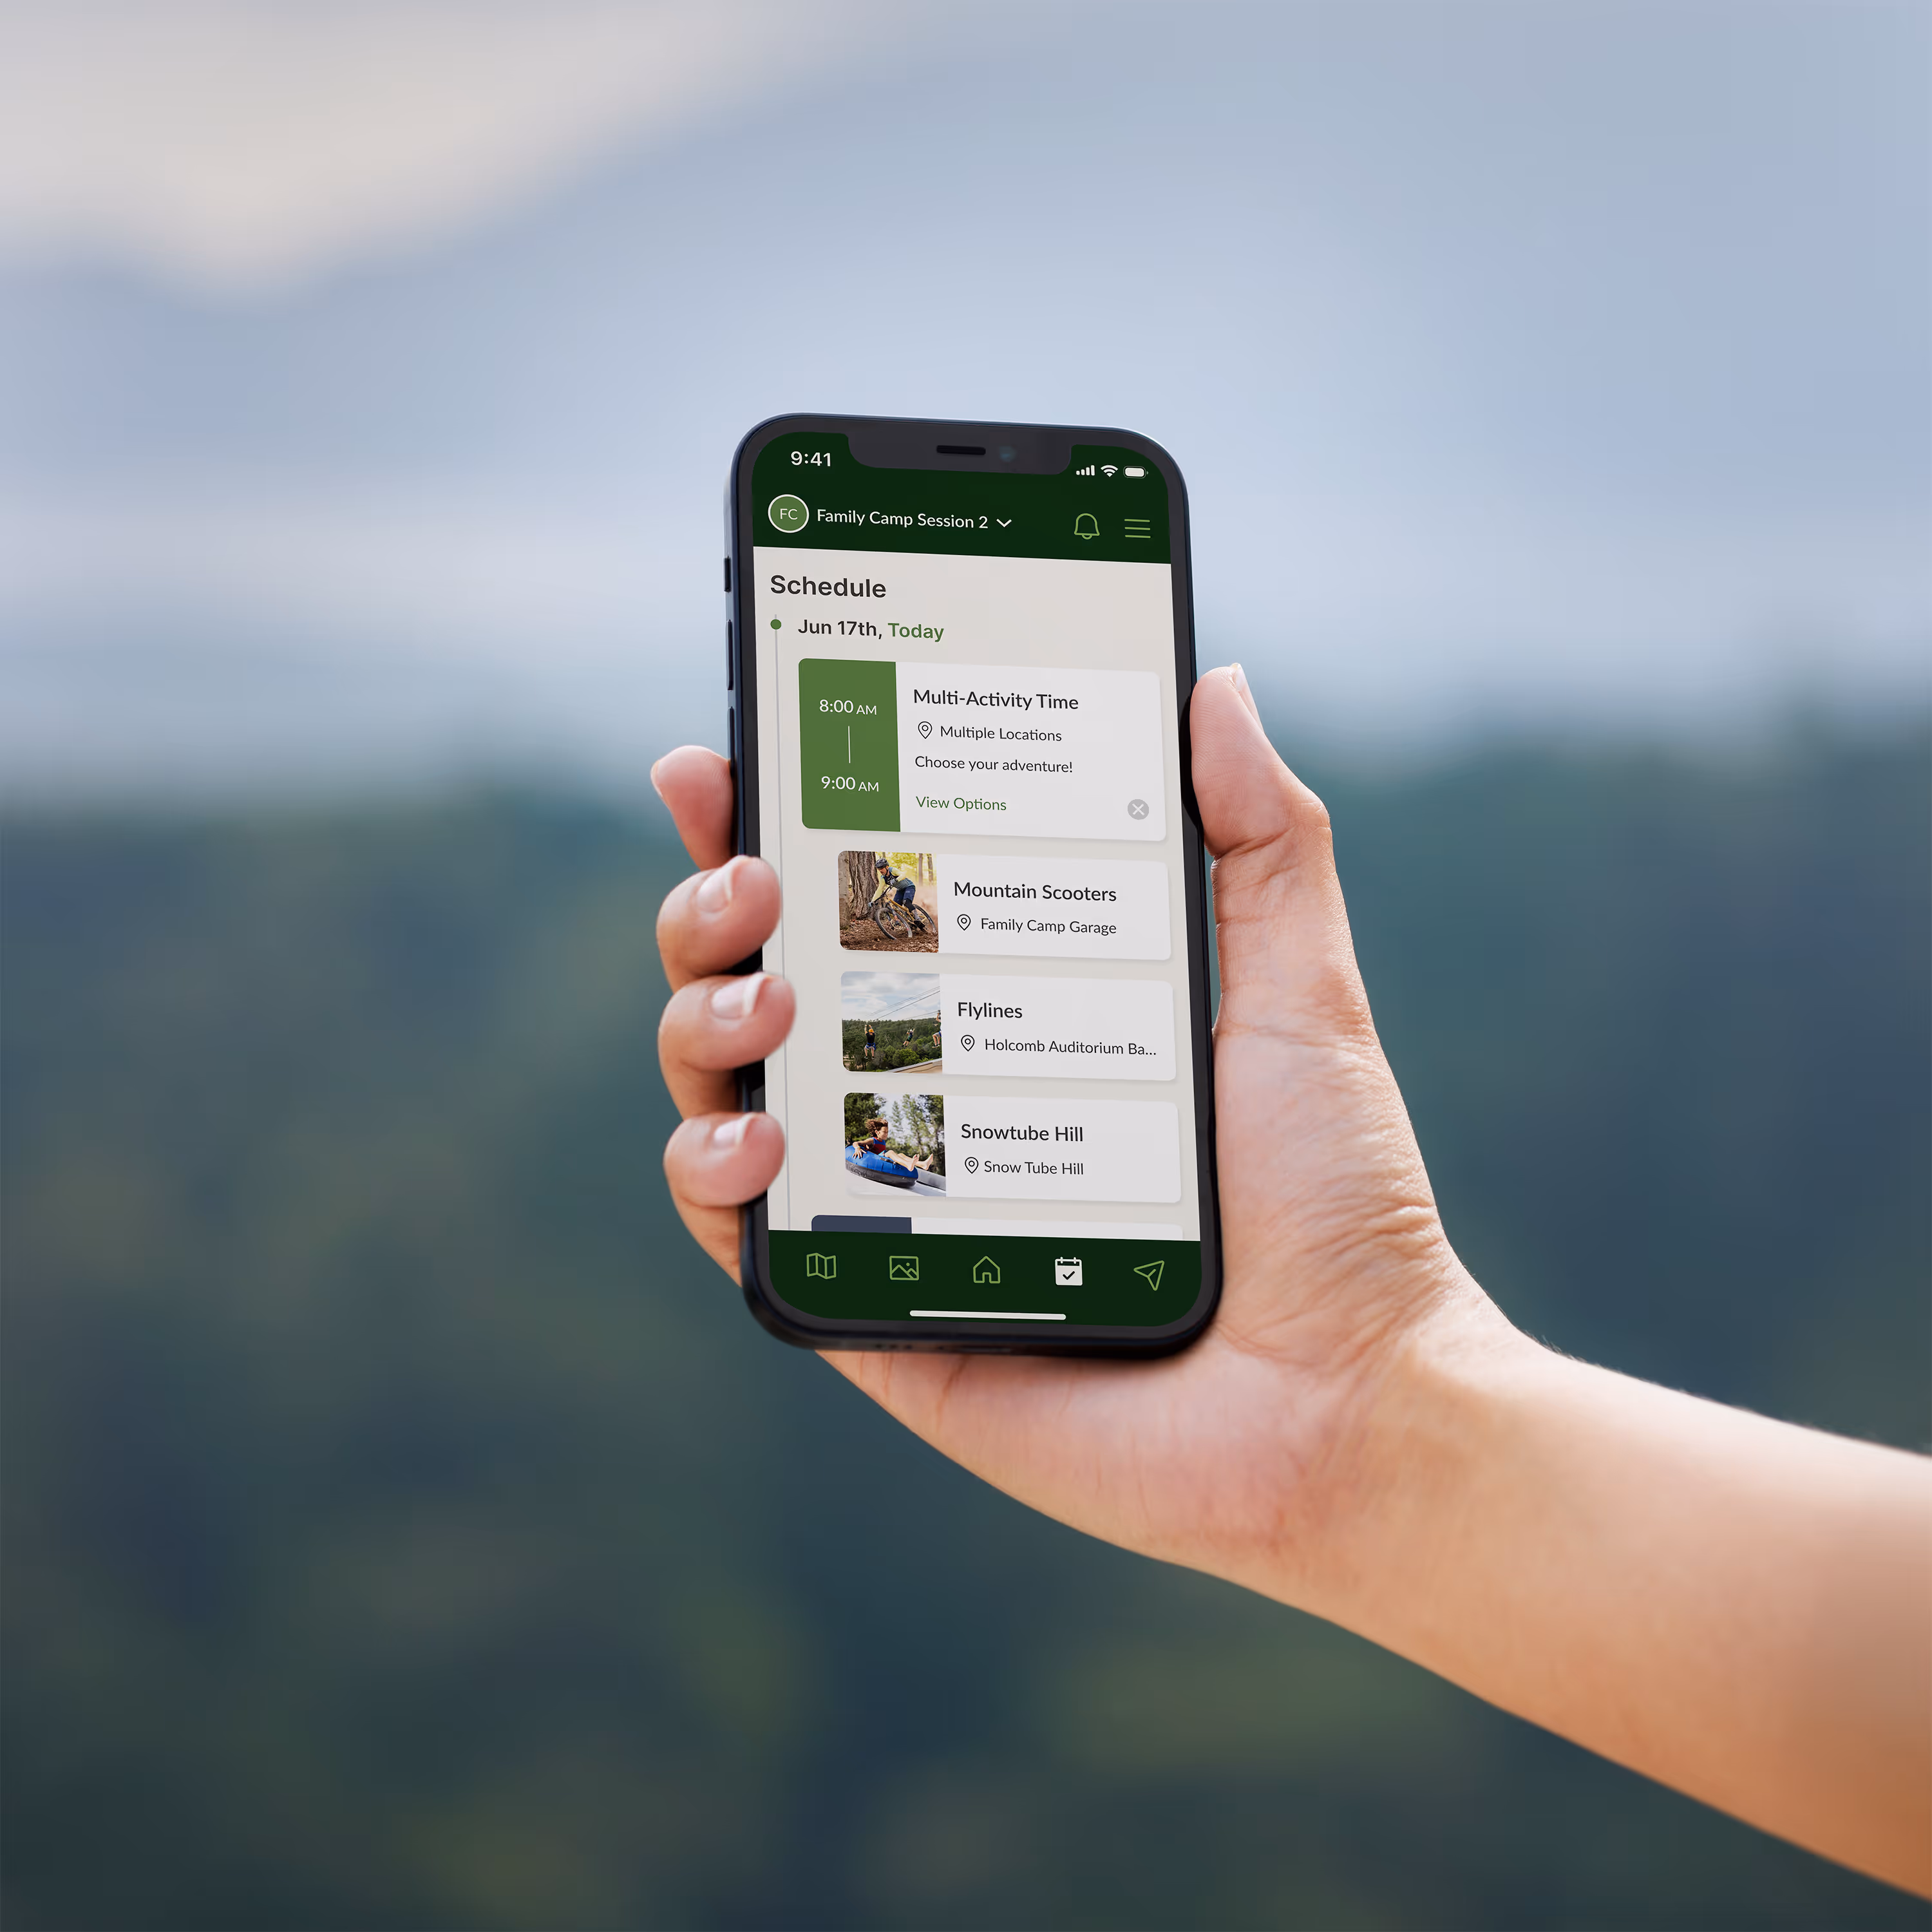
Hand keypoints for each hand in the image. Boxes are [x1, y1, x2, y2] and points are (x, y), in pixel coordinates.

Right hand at [654, 665, 1500, 1611]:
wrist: (1349, 1397)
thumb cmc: (1333, 1197)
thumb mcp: (1297, 990)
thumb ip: (1261, 838)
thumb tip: (1220, 680)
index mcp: (1003, 1008)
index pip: (858, 896)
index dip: (772, 822)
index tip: (724, 757)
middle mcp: (927, 1094)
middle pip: (757, 976)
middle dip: (711, 906)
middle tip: (752, 878)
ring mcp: (888, 1202)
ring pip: (722, 1088)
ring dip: (700, 1021)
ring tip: (768, 999)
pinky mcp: (870, 1312)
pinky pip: (740, 1234)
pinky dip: (710, 1171)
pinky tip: (756, 1136)